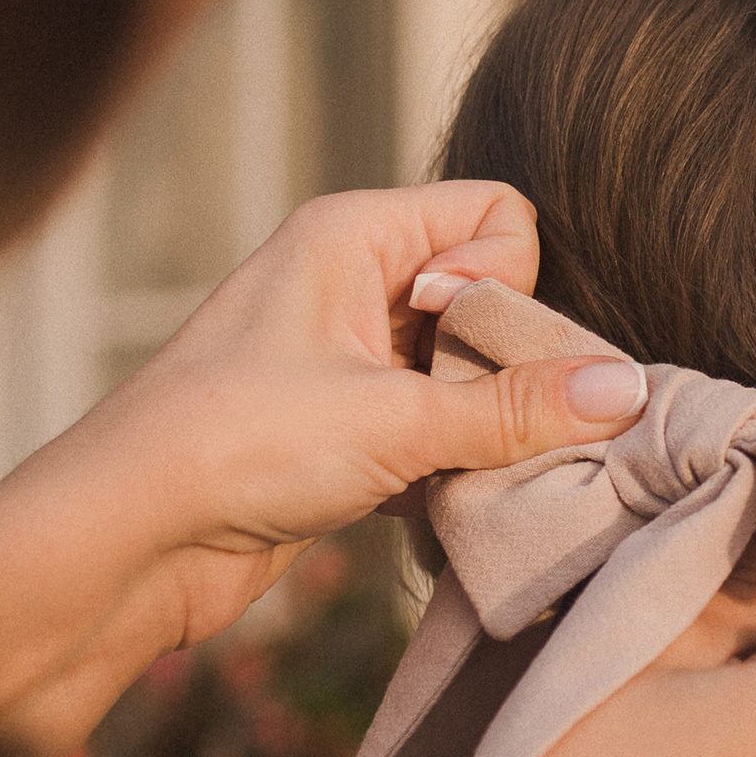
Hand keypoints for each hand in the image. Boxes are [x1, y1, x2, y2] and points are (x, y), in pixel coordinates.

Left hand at [0, 187, 648, 756]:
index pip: (497, 216)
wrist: (127, 540)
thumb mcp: (395, 420)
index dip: (508, 282)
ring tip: (465, 472)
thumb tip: (627, 390)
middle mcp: (350, 281)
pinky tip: (442, 506)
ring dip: (484, 424)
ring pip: (467, 371)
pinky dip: (451, 465)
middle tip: (484, 426)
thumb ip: (516, 407)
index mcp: (354, 233)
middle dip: (511, 364)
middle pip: (490, 296)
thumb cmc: (236, 446)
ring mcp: (345, 359)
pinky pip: (436, 427)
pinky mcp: (342, 432)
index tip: (467, 348)